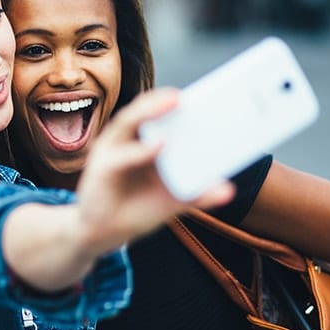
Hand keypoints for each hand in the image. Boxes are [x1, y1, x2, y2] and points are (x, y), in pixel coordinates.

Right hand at [74, 88, 235, 254]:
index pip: (157, 114)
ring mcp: (110, 152)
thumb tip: (228, 189)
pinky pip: (122, 156)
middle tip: (186, 94)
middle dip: (162, 99)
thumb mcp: (172, 201)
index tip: (202, 93)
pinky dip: (140, 150)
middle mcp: (124, 141)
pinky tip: (160, 146)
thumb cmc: (135, 210)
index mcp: (141, 142)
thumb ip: (197, 193)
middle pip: (142, 111)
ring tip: (175, 102)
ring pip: (128, 123)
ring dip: (150, 110)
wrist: (101, 235)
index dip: (175, 102)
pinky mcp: (101, 170)